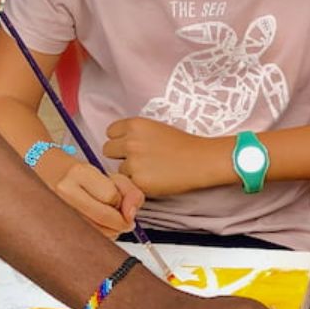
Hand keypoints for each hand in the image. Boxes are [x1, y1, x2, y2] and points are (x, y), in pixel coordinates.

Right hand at [38, 155, 143, 237]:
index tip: (119, 202)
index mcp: (79, 173)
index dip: (121, 202)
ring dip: (110, 232)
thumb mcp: (109, 176)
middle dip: (120, 223)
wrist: (46, 173)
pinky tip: (94, 227)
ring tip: (106, 221)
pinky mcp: (53, 224)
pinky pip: (83, 239)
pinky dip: (96, 237)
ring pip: (94, 232)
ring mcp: (55, 209)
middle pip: (104, 218)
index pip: (111, 197)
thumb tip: (131, 215)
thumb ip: (130, 192)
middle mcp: (64, 190)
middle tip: (124, 220)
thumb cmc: (80, 176)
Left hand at [105, 116, 221, 196]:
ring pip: (118, 169)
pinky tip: (155, 179)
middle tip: (138, 159)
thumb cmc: (183, 144)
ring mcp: (133, 162)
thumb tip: (120, 143)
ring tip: (152, 170)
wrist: (201, 160)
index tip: (129, 145)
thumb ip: (135, 133)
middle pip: (107, 150)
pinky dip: (139, 183)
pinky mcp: (139, 181)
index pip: (110, 132)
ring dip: (130, 172)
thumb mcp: (156, 128)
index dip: (119, 139)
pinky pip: (129, 184)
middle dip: (119, 156)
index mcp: (135, 125)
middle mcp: (130, 142)